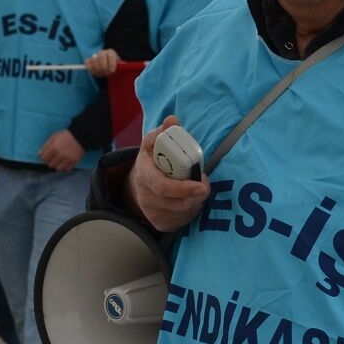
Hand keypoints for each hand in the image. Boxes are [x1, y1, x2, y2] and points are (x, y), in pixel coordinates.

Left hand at [39, 128, 84, 171]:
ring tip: (60, 161)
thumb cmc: (65, 135)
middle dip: (51, 162)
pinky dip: (65, 167)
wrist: (80, 135)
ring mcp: (67, 159)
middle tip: (54, 158)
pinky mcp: (73, 161)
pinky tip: (66, 163)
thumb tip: (39, 154)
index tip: (47, 156)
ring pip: (58, 169)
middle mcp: (59, 154)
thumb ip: (45, 145)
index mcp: (53, 147)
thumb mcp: (54, 137)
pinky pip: (67, 169)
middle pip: (50, 164)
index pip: (44, 158)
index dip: (44, 158)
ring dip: (58, 166)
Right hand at [85, 48, 120, 78]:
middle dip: (104, 67)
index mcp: (110, 52)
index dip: (111, 63)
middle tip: (107, 74)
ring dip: (98, 70)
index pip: (110, 55)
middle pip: (101, 57)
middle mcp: (102, 52)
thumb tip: (123, 64)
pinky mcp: (88, 60)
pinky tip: (96, 73)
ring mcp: (94, 56)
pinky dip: (90, 69)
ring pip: (94, 61)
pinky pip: (87, 63)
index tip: (112, 71)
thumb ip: (121, 65)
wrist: (107, 68)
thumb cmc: (114, 67)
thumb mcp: (120, 66)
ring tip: (103, 75)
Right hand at [127, 116, 209, 231]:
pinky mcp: (161, 224)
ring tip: (197, 189)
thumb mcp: (154, 142)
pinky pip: (183, 220)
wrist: (139, 184)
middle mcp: (146, 198)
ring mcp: (153, 213)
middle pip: (177, 203)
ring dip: (196, 202)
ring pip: (183, 212)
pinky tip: (191, 200)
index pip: (162, 187)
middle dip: (197, 195)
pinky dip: (192, 210)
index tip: (201, 186)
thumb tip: (172, 120)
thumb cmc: (151, 160)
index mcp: (144, 176)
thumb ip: (164, 132)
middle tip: (204, 184)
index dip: (183, 189)